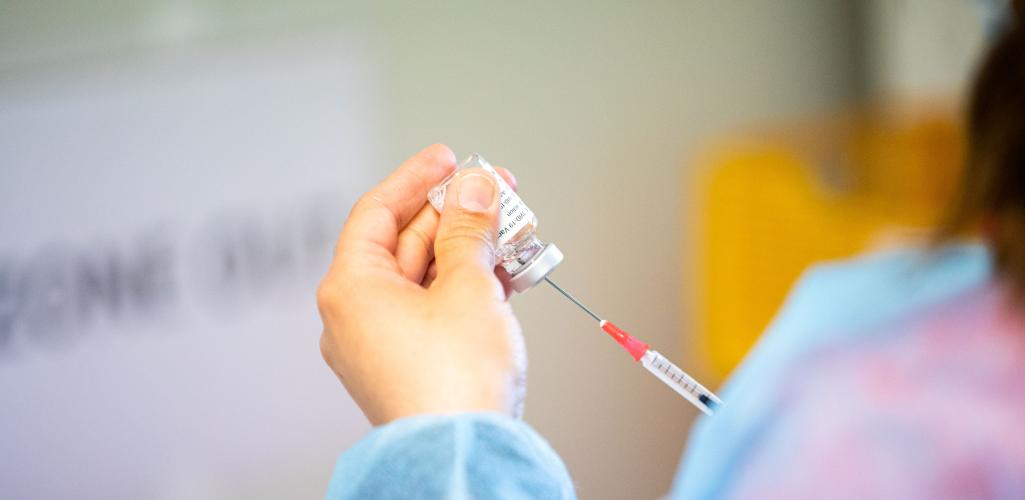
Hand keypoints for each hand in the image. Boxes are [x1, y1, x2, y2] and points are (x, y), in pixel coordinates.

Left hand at [317, 144, 525, 424]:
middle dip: (455, 215)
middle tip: (497, 192)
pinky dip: (464, 288)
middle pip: (405, 244)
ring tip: (513, 233)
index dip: (416, 178)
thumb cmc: (453, 382)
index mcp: (351, 289)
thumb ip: (470, 228)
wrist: (464, 456)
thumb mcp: (469, 285)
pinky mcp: (406, 365)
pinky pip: (432, 310)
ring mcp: (379, 344)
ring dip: (468, 252)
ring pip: (424, 278)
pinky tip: (504, 274)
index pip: (377, 212)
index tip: (448, 158)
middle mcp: (355, 316)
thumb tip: (475, 188)